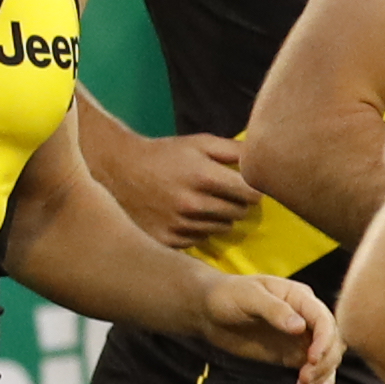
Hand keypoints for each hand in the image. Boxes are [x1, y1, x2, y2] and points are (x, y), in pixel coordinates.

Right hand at [109, 129, 259, 249]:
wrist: (118, 171)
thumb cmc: (165, 154)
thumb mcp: (199, 143)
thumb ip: (235, 150)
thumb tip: (266, 157)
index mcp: (204, 176)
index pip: (252, 195)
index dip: (253, 190)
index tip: (246, 186)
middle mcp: (192, 204)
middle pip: (239, 213)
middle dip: (236, 203)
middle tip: (220, 192)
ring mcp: (179, 225)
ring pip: (222, 229)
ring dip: (218, 217)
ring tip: (200, 202)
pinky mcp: (168, 240)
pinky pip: (200, 240)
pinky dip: (198, 230)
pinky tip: (184, 215)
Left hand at [191, 271, 343, 383]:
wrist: (208, 310)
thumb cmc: (227, 295)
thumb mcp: (248, 297)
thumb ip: (274, 310)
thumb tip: (299, 327)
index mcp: (299, 297)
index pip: (323, 319)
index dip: (324, 340)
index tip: (311, 359)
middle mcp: (305, 317)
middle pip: (331, 340)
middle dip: (324, 361)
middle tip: (305, 378)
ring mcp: (299, 337)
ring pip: (326, 357)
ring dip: (322, 373)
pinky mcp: (290, 353)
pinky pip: (312, 368)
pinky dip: (317, 380)